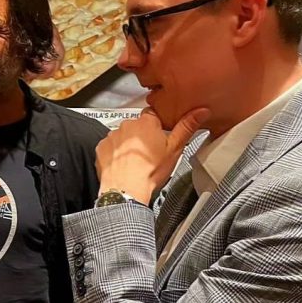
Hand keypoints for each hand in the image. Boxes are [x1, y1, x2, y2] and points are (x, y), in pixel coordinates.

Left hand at [95, 107, 209, 204]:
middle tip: (149, 153)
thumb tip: (200, 112)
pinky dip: (114, 152)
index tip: (159, 138)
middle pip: (137, 126)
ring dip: (128, 144)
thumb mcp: (175, 149)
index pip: (153, 115)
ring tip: (135, 161)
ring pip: (122, 136)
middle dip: (142, 136)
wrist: (126, 190)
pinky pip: (109, 146)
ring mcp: (112, 135)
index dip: (157, 127)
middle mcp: (127, 125)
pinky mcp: (101, 147)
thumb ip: (187, 127)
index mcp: (147, 122)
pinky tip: (123, 164)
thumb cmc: (149, 173)